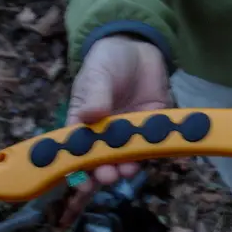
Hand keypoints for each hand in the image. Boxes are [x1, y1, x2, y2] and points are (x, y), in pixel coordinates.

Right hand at [60, 35, 170, 225]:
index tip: (82, 181)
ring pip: (128, 157)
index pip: (78, 151)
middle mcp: (106, 134)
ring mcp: (131, 132)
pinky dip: (152, 151)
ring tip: (127, 171)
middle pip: (104, 160)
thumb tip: (89, 115)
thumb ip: (95, 95)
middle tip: (108, 176)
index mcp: (84, 124)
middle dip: (105, 172)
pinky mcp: (153, 126)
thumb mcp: (97, 75)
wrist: (139, 49)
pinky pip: (153, 143)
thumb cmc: (108, 62)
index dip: (78, 168)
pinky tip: (151, 155)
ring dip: (127, 167)